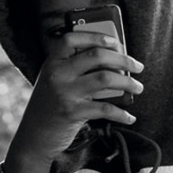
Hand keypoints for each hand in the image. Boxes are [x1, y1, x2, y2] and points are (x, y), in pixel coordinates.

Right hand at [6, 34, 143, 172]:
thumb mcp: (54, 81)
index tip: (116, 42)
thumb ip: (73, 69)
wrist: (34, 137)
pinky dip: (121, 113)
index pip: (73, 39)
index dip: (96, 36)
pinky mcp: (73, 112)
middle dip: (123, 59)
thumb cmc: (49, 107)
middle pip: (96, 56)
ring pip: (105, 78)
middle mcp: (58, 74)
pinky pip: (105, 108)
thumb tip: (112, 62)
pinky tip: (130, 117)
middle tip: (138, 66)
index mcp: (52, 62)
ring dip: (127, 82)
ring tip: (138, 87)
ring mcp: (65, 93)